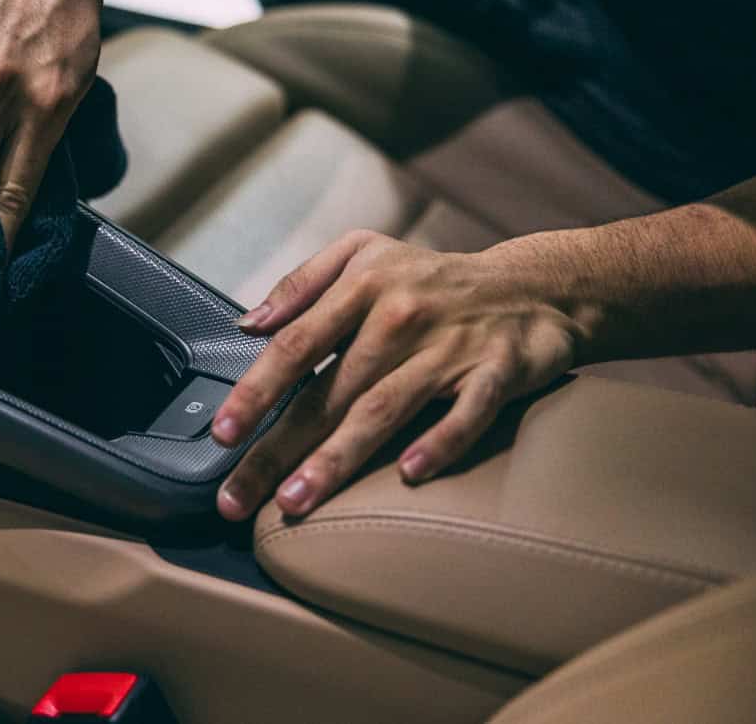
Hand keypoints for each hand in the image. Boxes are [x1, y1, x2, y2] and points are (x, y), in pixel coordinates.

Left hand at [212, 230, 587, 521]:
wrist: (533, 286)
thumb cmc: (429, 278)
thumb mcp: (361, 254)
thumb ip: (301, 285)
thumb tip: (247, 325)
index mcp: (360, 286)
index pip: (296, 344)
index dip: (256, 391)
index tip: (222, 433)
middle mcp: (399, 316)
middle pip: (329, 392)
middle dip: (277, 448)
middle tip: (237, 497)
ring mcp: (449, 346)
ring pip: (384, 409)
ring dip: (336, 459)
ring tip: (295, 501)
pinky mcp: (498, 372)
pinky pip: (467, 413)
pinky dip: (441, 442)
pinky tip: (410, 475)